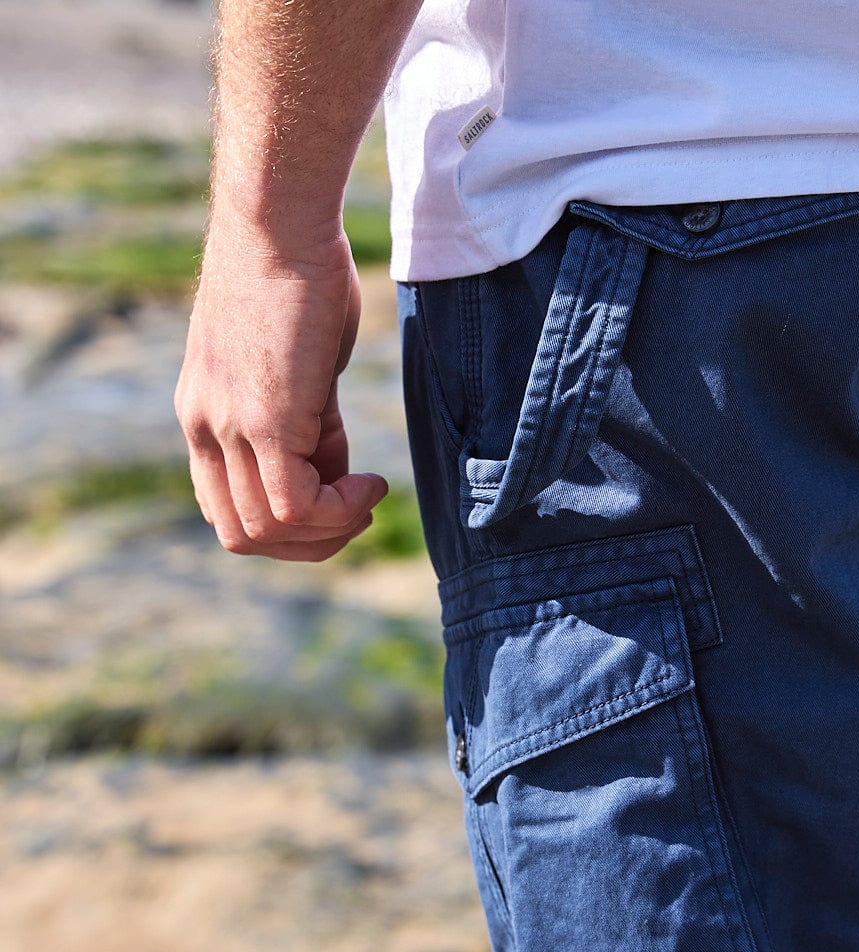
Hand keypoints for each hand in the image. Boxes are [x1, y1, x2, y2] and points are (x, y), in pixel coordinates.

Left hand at [175, 221, 387, 560]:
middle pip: (242, 534)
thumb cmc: (297, 273)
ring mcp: (229, 426)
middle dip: (306, 543)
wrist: (279, 218)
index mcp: (203, 415)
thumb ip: (307, 421)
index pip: (225, 509)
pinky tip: (371, 485)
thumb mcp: (298, 364)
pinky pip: (295, 502)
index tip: (333, 498)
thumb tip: (332, 470)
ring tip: (367, 496)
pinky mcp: (265, 418)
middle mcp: (204, 428)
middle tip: (355, 513)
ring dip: (329, 529)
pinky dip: (339, 510)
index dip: (282, 524)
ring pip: (269, 528)